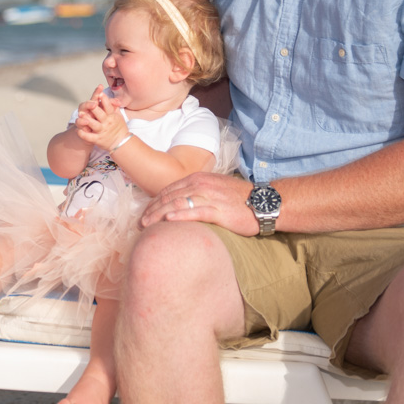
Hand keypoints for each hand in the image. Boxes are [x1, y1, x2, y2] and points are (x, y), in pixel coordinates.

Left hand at [74, 87, 127, 149]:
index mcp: (112, 116)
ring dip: (86, 120)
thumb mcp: (119, 116)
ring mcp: (102, 131)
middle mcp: (107, 123)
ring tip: (80, 115)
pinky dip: (83, 134)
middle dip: (94, 108)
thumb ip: (114, 107)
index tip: (100, 94)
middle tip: (89, 104)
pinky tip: (78, 130)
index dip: (105, 100)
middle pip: (100, 114)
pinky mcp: (97, 140)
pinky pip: (89, 137)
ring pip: (94, 125)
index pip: (108, 107)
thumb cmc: (119, 127)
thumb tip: (111, 98)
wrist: (121, 142)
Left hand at [140, 171, 259, 235]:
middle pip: (169, 196)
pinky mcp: (218, 210)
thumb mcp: (214, 190)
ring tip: (147, 225)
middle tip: (139, 224)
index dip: (153, 202)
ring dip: (159, 214)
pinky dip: (180, 215)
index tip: (144, 214)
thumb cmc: (239, 199)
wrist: (264, 202)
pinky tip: (168, 221)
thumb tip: (179, 205)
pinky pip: (195, 212)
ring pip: (177, 203)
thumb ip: (196, 194)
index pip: (168, 190)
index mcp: (197, 178)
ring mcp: (209, 196)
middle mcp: (200, 184)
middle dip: (152, 210)